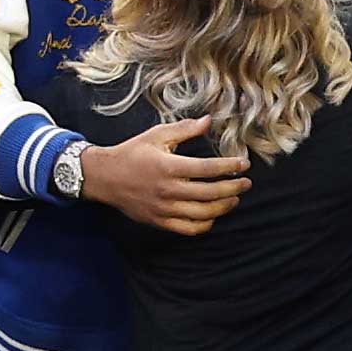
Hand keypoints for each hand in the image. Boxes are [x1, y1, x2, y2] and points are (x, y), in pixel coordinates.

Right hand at [80, 116, 251, 235]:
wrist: (105, 177)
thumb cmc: (132, 152)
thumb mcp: (157, 135)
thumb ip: (185, 129)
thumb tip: (209, 121)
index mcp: (169, 166)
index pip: (208, 169)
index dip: (230, 167)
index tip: (244, 164)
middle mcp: (168, 190)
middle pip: (210, 193)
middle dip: (233, 188)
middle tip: (246, 183)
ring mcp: (164, 209)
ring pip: (203, 214)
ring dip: (223, 206)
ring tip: (234, 198)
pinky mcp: (159, 221)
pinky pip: (188, 229)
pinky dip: (205, 224)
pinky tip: (213, 215)